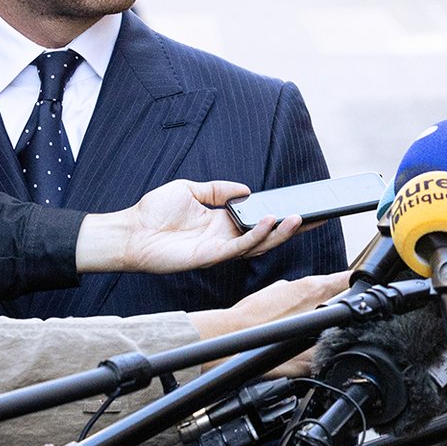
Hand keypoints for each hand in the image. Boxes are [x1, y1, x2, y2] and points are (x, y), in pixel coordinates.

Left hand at [81, 179, 301, 275]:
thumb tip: (245, 189)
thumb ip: (218, 189)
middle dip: (291, 228)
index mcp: (222, 223)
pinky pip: (239, 247)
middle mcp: (224, 238)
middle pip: (266, 235)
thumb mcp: (190, 189)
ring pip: (258, 244)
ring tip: (297, 219)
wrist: (130, 231)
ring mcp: (219, 249)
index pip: (258, 220)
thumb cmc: (153, 212)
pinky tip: (268, 221)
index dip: (280, 215)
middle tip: (316, 217)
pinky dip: (256, 234)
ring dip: (279, 232)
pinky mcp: (209, 256)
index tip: (302, 207)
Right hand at [189, 270, 349, 341]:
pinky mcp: (312, 360)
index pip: (348, 279)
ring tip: (314, 336)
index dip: (356, 281)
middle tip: (331, 314)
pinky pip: (327, 356)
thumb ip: (297, 289)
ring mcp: (319, 337)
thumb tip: (304, 291)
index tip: (361, 283)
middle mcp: (321, 310)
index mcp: (313, 289)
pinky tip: (309, 353)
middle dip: (344, 310)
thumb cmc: (249, 313)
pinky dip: (324, 354)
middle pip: (349, 308)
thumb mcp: (277, 289)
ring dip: (335, 333)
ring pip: (342, 333)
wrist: (233, 337)